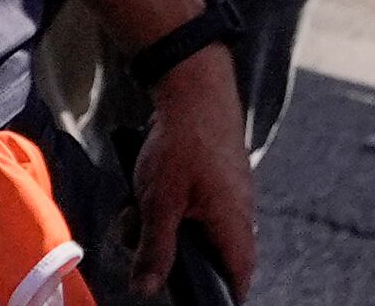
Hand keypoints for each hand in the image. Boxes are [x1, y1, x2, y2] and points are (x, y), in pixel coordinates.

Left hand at [129, 47, 256, 295]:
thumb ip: (155, 249)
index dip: (228, 293)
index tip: (210, 302)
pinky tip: (146, 192)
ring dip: (161, 229)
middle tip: (138, 236)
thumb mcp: (159, 202)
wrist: (195, 90)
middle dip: (170, 256)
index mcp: (231, 219)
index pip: (239, 271)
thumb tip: (148, 290)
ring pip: (195, 230)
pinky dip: (168, 209)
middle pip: (209, 254)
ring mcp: (229, 193)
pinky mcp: (218, 178)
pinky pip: (194, 209)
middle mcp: (237, 209)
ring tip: (135, 208)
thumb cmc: (182, 144)